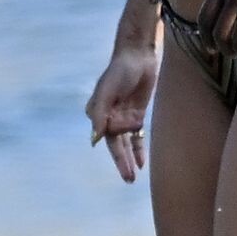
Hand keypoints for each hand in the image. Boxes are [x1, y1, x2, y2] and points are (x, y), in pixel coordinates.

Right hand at [86, 41, 158, 182]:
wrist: (138, 55)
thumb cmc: (120, 70)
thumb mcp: (108, 89)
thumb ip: (100, 113)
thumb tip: (95, 139)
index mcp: (98, 112)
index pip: (108, 137)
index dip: (117, 153)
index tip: (125, 167)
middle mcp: (109, 117)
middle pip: (117, 145)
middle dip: (122, 163)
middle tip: (128, 180)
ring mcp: (123, 116)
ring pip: (126, 143)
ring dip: (129, 159)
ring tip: (132, 177)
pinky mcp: (136, 113)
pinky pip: (136, 135)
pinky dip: (138, 148)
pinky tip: (141, 163)